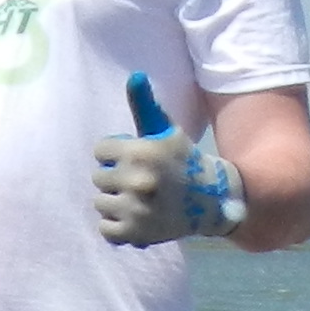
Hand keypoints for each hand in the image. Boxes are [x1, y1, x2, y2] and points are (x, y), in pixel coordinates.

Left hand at [94, 72, 245, 246]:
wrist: (211, 200)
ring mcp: (136, 210)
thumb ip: (145, 105)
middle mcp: (138, 181)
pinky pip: (105, 229)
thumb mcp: (165, 130)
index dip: (116, 153)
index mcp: (142, 152)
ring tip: (140, 200)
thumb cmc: (182, 160)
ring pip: (100, 202)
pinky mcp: (136, 234)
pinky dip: (117, 227)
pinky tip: (136, 218)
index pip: (100, 150)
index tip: (136, 159)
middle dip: (116, 177)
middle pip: (98, 177)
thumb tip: (134, 75)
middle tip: (141, 181)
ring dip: (116, 202)